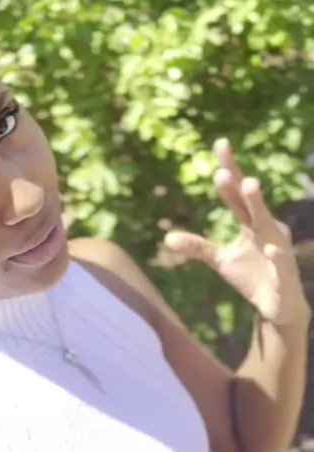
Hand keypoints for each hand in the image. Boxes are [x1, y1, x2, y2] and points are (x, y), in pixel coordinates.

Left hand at [164, 138, 310, 326]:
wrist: (279, 306)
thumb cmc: (252, 276)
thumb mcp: (221, 260)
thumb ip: (199, 246)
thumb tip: (167, 237)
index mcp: (251, 223)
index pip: (237, 193)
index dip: (229, 171)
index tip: (220, 144)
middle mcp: (267, 230)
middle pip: (251, 204)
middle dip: (239, 185)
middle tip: (223, 169)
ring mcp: (277, 250)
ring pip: (268, 225)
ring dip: (259, 205)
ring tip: (250, 185)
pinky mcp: (284, 275)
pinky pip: (280, 263)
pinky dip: (276, 256)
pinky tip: (271, 249)